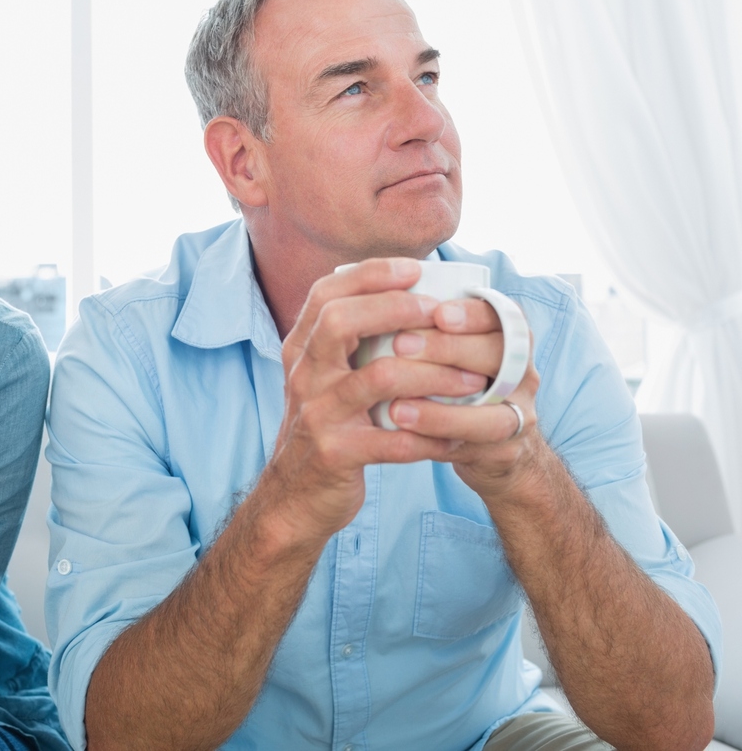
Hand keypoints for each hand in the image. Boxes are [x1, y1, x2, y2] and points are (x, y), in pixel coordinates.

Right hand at [263, 259, 491, 542]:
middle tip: (441, 313)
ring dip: (433, 374)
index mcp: (301, 350)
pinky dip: (431, 438)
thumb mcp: (322, 378)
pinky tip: (458, 438)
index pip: (325, 294)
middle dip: (396, 308)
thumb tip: (404, 292)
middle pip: (340, 322)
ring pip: (379, 378)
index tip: (415, 269)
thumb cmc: (327, 427)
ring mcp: (317, 415)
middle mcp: (303, 375)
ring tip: (472, 380)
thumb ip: (347, 341)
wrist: (294, 497)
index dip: (370, 274)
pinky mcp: (335, 454)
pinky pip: (393, 440)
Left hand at [386, 296, 540, 497]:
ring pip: (494, 411)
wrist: (485, 442)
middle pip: (500, 354)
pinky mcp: (505, 449)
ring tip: (396, 406)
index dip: (472, 313)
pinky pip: (476, 445)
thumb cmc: (452, 381)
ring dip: (442, 409)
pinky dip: (439, 436)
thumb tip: (367, 294)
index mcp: (508, 335)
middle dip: (450, 349)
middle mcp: (522, 371)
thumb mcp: (444, 348)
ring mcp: (520, 413)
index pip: (500, 314)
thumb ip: (422, 325)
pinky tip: (405, 431)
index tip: (437, 313)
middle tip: (401, 345)